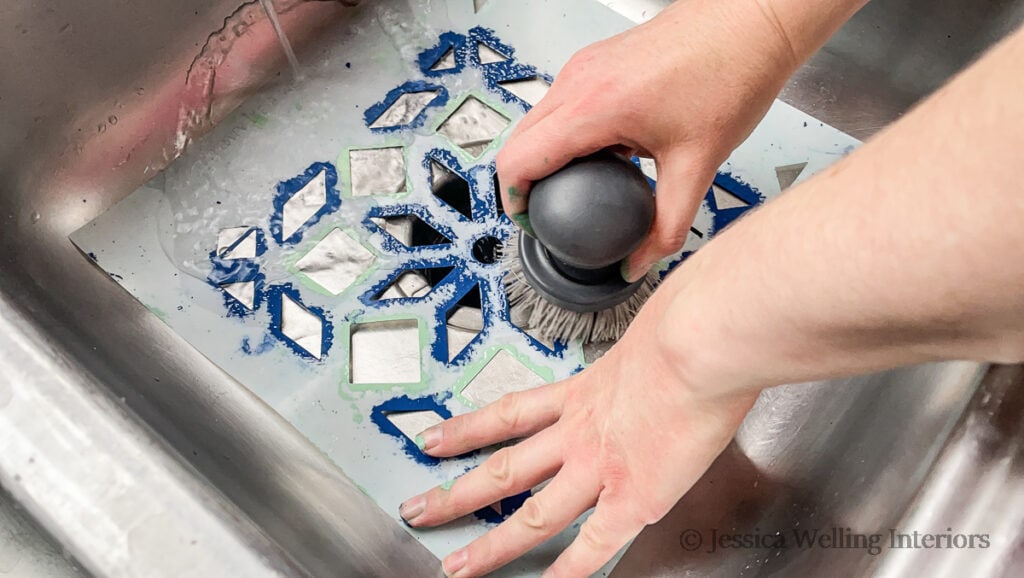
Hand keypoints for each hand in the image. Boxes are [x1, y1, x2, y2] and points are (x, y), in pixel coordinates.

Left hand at [399, 291, 758, 576]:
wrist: (701, 342)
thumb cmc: (688, 320)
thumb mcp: (649, 312)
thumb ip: (641, 322)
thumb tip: (652, 302)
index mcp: (583, 390)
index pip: (510, 414)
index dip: (468, 429)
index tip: (436, 439)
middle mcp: (580, 432)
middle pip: (504, 468)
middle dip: (457, 493)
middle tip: (419, 508)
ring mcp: (601, 468)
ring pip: (533, 515)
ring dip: (493, 544)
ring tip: (458, 565)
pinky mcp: (634, 497)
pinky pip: (594, 545)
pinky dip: (568, 572)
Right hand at [496, 0, 797, 280]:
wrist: (750, 23)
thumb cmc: (731, 71)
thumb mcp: (697, 165)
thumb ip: (666, 226)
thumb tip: (640, 261)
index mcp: (594, 106)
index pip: (518, 159)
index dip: (514, 201)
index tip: (530, 223)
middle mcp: (579, 80)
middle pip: (518, 141)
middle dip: (523, 183)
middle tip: (547, 215)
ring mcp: (585, 66)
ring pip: (537, 119)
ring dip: (543, 157)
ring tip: (571, 188)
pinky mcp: (597, 61)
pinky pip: (561, 103)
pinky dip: (565, 134)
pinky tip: (601, 154)